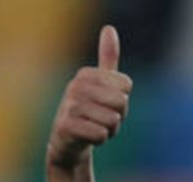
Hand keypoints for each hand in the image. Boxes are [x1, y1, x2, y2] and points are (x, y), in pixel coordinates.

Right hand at [46, 25, 132, 169]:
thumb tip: (109, 28)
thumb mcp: (100, 84)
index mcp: (86, 74)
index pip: (126, 86)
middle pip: (121, 102)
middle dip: (118, 118)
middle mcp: (75, 86)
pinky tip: (87, 139)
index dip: (122, 101)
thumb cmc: (90, 112)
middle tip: (101, 119)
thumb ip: (107, 58)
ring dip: (109, 131)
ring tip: (93, 128)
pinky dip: (100, 140)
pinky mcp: (66, 126)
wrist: (68, 142)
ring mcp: (69, 106)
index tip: (106, 104)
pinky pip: (101, 135)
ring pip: (113, 120)